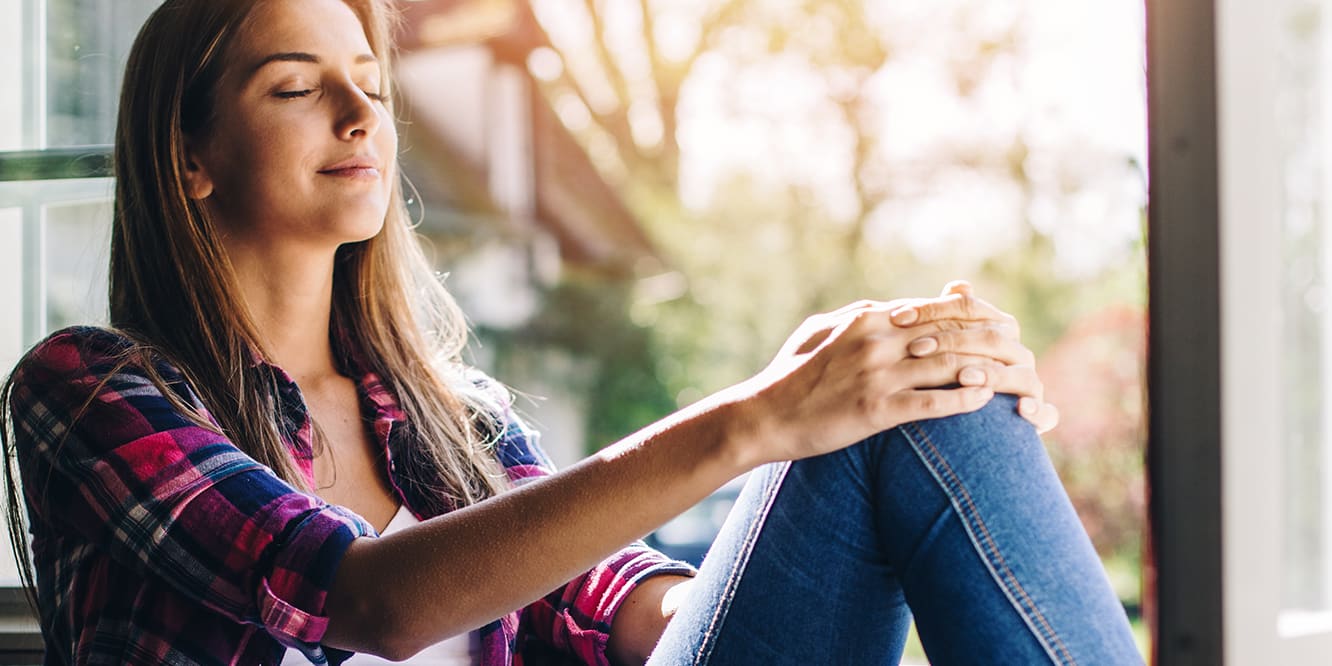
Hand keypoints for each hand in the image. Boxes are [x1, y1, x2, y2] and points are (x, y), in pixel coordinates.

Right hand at [737, 293, 999, 464]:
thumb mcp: (821, 331)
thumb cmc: (790, 376)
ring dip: (992, 370)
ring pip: (950, 365)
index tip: (1005, 322)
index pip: (936, 309)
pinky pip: (930, 402)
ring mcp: (877, 374)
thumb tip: (892, 308)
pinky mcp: (875, 410)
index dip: (978, 315)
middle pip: (953, 334)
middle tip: (1026, 350)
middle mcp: (878, 340)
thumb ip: (860, 316)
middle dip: (996, 341)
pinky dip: (962, 399)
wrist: (763, 416)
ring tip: (1021, 378)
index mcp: (869, 318)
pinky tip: (986, 402)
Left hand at [894, 280, 1059, 433]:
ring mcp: (1029, 382)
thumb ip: (942, 316)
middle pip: (991, 338)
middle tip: (915, 348)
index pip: (969, 308)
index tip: (897, 317)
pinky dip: (1038, 410)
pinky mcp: (1039, 415)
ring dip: (992, 374)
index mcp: (997, 328)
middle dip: (953, 341)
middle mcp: (1017, 352)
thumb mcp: (935, 346)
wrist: (958, 420)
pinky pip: (1047, 413)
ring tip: (964, 377)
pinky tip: (1021, 409)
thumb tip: (959, 285)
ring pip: (1019, 373)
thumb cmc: (940, 374)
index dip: (933, 309)